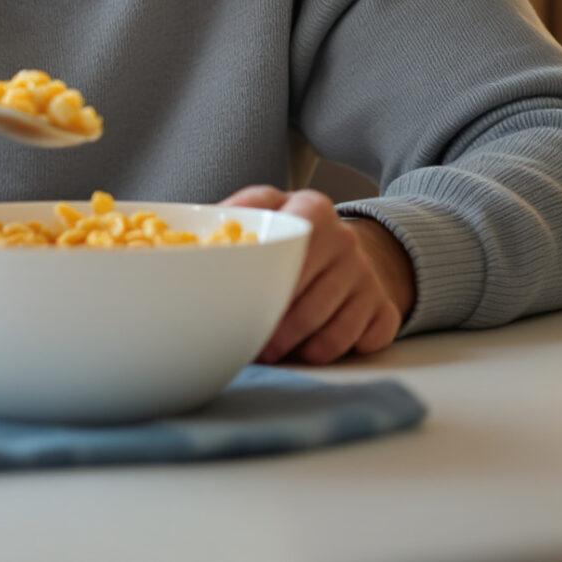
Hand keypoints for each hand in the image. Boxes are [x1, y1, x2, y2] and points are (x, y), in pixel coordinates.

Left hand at [221, 187, 413, 363]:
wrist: (346, 251)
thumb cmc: (291, 241)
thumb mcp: (264, 213)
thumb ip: (231, 219)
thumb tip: (178, 244)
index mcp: (312, 209)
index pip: (288, 247)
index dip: (263, 285)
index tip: (240, 305)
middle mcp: (345, 239)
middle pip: (307, 300)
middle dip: (275, 330)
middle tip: (250, 345)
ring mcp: (367, 275)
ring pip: (332, 330)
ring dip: (298, 350)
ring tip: (271, 352)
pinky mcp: (384, 306)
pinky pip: (362, 342)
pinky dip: (334, 353)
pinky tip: (311, 349)